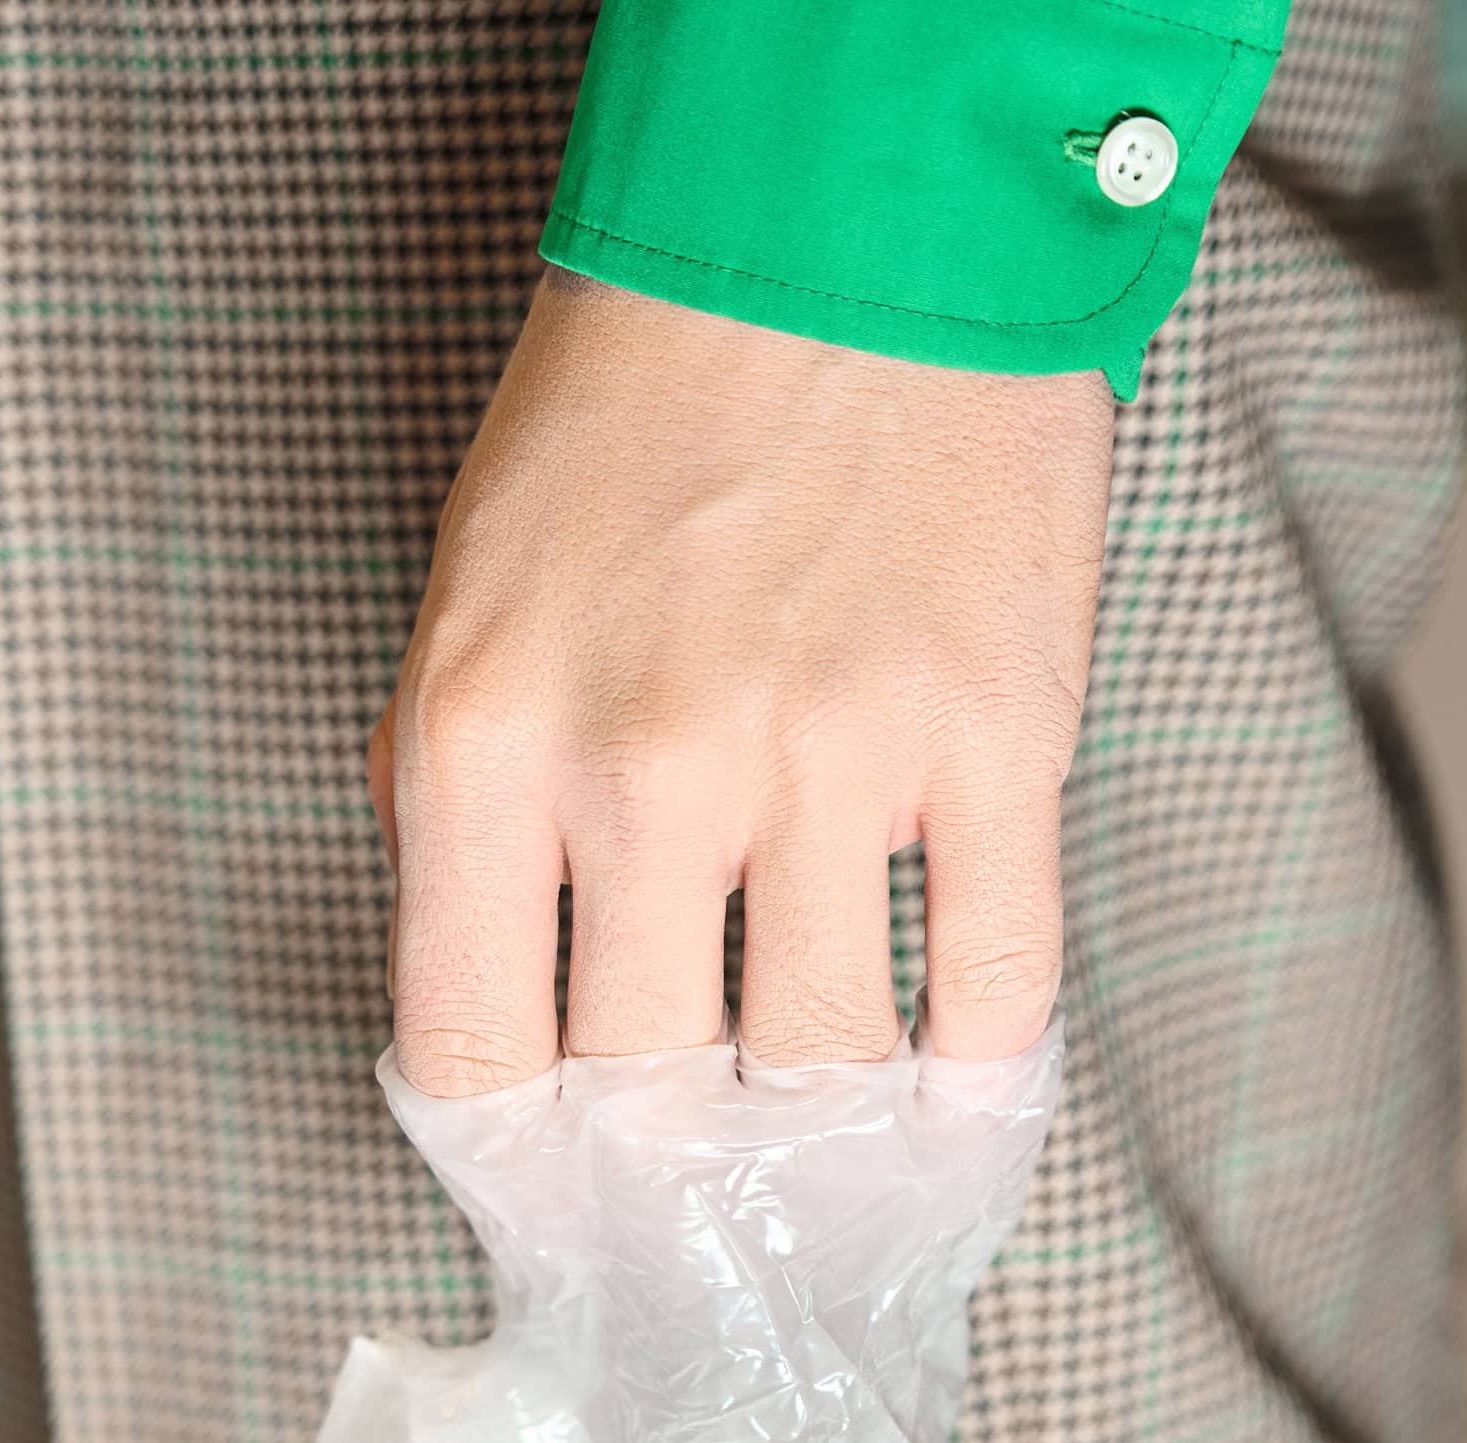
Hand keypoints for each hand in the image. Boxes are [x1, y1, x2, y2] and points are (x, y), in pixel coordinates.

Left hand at [371, 271, 1111, 1093]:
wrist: (838, 241)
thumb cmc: (633, 429)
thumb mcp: (469, 612)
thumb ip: (472, 819)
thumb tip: (519, 1022)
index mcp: (490, 746)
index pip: (481, 1053)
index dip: (523, 1152)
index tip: (563, 1176)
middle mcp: (653, 774)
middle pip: (657, 1082)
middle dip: (679, 1148)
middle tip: (705, 1168)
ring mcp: (838, 763)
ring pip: (826, 1060)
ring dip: (822, 1113)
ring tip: (823, 1126)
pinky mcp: (996, 744)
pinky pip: (997, 989)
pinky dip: (977, 1074)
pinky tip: (957, 1095)